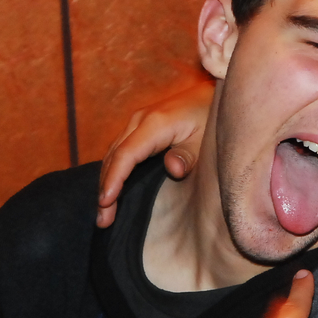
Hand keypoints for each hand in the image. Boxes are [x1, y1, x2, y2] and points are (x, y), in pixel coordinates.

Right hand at [96, 80, 213, 227]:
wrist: (215, 97)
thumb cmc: (212, 119)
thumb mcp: (206, 139)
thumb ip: (189, 155)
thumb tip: (173, 168)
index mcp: (155, 123)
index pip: (126, 154)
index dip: (114, 179)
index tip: (105, 202)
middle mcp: (140, 120)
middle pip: (113, 157)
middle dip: (104, 189)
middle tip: (102, 220)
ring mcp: (137, 123)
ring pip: (113, 155)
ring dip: (105, 183)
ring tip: (103, 213)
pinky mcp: (139, 128)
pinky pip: (120, 151)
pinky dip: (113, 173)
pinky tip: (112, 192)